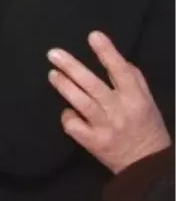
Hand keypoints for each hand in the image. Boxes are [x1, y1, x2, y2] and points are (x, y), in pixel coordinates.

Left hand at [48, 31, 171, 173]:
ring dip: (64, 86)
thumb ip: (134, 80)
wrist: (146, 165)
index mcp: (136, 99)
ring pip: (80, 102)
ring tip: (52, 74)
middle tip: (53, 53)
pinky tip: (67, 112)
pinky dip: (68, 116)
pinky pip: (73, 124)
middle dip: (71, 67)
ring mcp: (105, 127)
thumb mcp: (147, 102)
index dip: (107, 53)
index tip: (93, 35)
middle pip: (92, 85)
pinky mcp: (93, 142)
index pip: (121, 72)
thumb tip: (117, 58)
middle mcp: (120, 111)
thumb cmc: (146, 127)